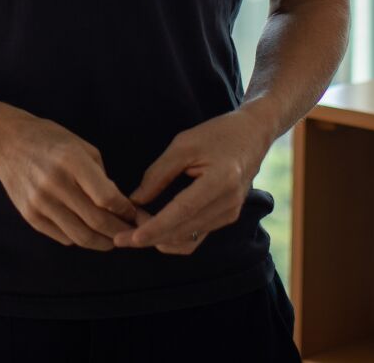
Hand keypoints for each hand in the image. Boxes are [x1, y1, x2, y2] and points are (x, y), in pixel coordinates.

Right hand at [0, 114, 141, 250]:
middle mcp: (54, 183)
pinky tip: (89, 232)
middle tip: (130, 232)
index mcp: (71, 161)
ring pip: (80, 237)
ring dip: (102, 242)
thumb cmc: (52, 141)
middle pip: (96, 221)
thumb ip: (102, 177)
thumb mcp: (81, 147)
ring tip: (113, 239)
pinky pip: (63, 237)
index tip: (133, 213)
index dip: (125, 210)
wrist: (8, 144)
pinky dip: (80, 238)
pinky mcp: (30, 216)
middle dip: (119, 231)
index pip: (106, 197)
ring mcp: (40, 203)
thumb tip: (120, 207)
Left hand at [113, 109, 271, 255]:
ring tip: (135, 226)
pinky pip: (197, 236)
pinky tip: (155, 230)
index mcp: (221, 181)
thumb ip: (158, 174)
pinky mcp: (227, 218)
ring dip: (160, 238)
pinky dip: (174, 237)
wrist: (252, 135)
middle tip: (121, 233)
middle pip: (184, 230)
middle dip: (150, 237)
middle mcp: (229, 204)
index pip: (182, 212)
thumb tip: (135, 201)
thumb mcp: (183, 144)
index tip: (130, 238)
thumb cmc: (217, 134)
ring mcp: (230, 214)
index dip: (155, 228)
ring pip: (189, 239)